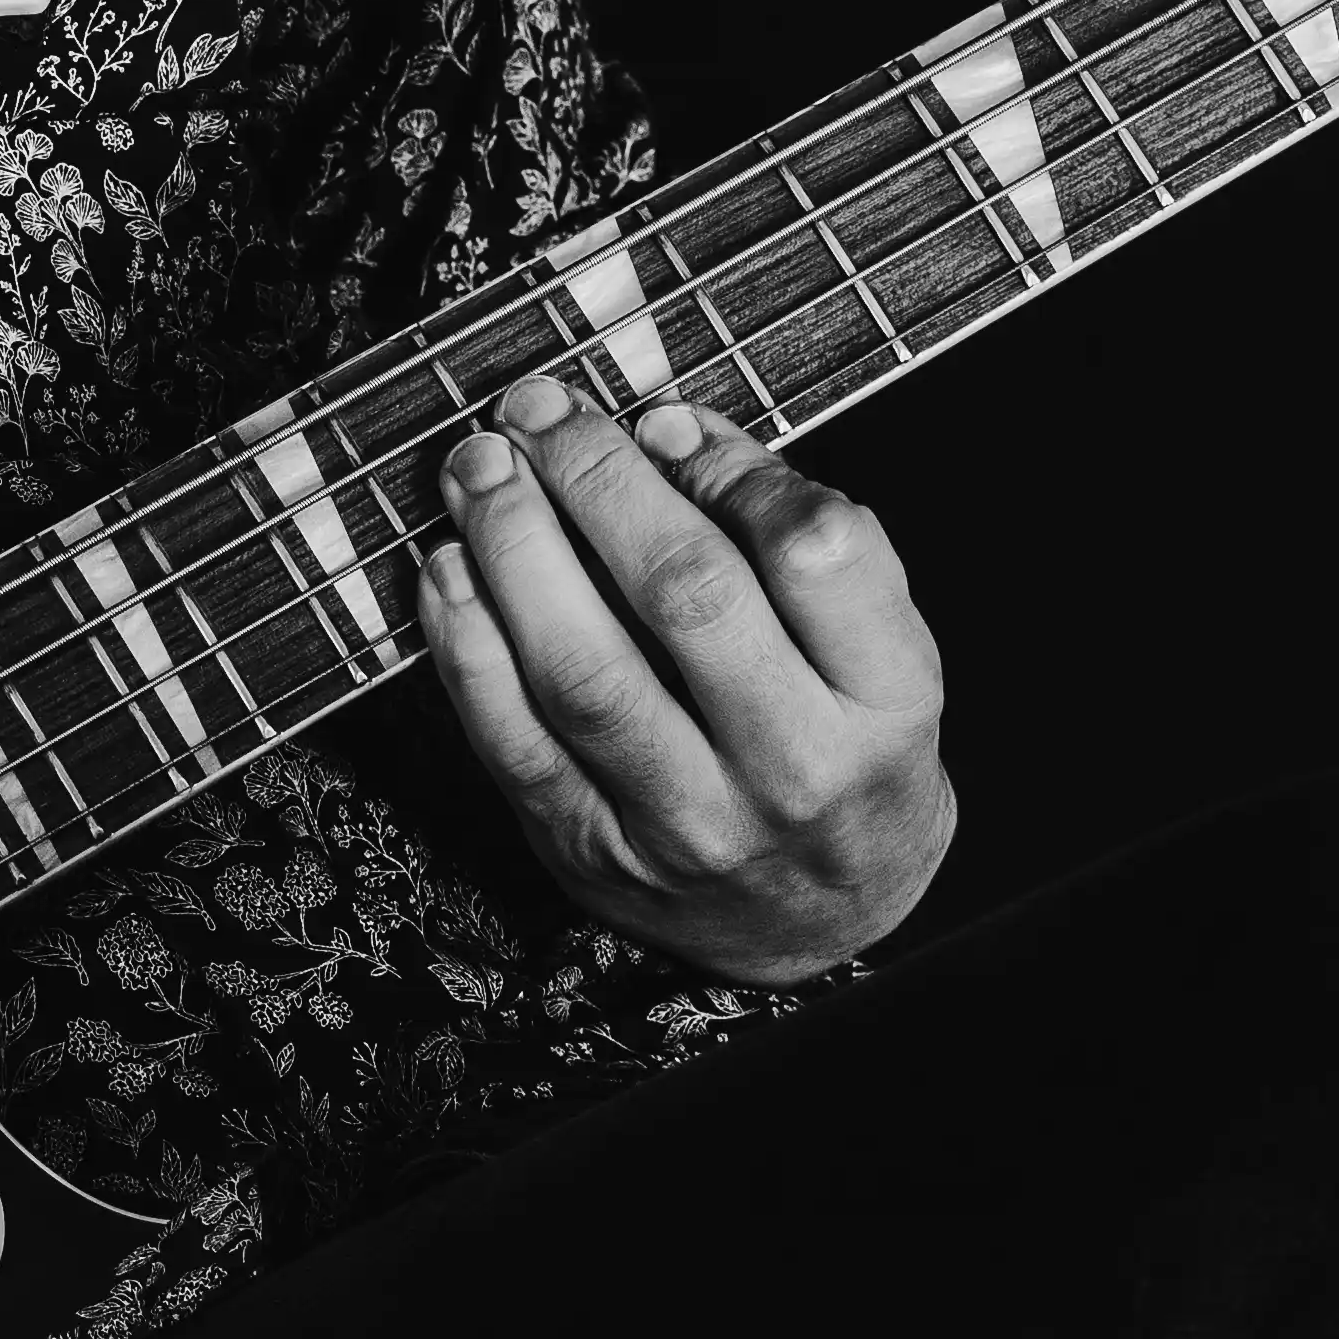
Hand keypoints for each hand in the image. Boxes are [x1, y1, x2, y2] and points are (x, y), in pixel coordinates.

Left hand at [417, 370, 952, 984]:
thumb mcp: (873, 653)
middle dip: (597, 485)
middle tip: (537, 414)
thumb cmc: (842, 751)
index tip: (658, 422)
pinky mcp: (593, 854)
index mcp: (890, 701)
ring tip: (478, 468)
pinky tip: (448, 569)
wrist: (818, 924)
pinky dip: (468, 645)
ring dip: (514, 550)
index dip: (729, 466)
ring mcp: (689, 822)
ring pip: (584, 671)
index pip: (817, 553)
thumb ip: (788, 540)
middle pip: (687, 599)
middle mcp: (796, 768)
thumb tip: (661, 434)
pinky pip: (514, 740)